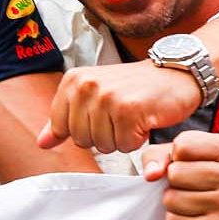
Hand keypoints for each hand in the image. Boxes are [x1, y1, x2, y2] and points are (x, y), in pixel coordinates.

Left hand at [38, 61, 202, 153]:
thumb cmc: (135, 88)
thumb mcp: (93, 97)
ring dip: (121, 138)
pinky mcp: (129, 110)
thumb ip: (64, 119)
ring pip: (103, 145)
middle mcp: (87, 86)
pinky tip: (144, 120)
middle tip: (121, 116)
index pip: (61, 127)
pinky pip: (125, 145)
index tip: (101, 114)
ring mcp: (107, 97)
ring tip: (133, 117)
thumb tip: (42, 143)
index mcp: (73, 81)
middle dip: (104, 136)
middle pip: (81, 140)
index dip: (84, 129)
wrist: (176, 74)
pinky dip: (137, 140)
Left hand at [139, 131, 218, 219]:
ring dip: (173, 202)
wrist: (215, 213)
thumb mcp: (177, 155)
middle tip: (187, 186)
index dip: (175, 156)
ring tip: (189, 201)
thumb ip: (157, 155)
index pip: (183, 145)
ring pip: (174, 199)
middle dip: (173, 181)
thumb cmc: (198, 178)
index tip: (188, 163)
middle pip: (176, 173)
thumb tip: (152, 173)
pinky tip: (191, 216)